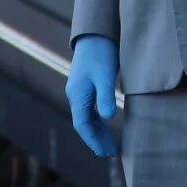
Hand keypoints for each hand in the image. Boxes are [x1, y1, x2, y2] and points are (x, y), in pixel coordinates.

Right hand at [65, 36, 120, 156]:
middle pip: (84, 123)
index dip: (93, 140)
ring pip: (87, 117)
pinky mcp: (86, 85)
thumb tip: (108, 117)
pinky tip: (107, 124)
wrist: (96, 33)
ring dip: (98, 131)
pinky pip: (90, 109)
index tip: (105, 152)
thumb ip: (106, 96)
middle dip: (96, 139)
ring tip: (111, 143)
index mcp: (78, 95)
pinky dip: (98, 120)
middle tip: (111, 153)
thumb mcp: (106, 75)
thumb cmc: (102, 53)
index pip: (82, 124)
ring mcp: (80, 90)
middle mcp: (75, 95)